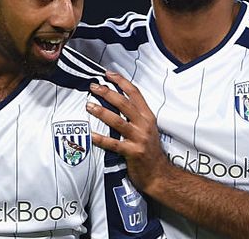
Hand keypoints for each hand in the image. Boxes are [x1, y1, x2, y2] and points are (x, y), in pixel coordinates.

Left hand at [87, 71, 170, 193]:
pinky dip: (101, 138)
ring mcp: (139, 138)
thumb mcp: (148, 128)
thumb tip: (116, 101)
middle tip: (94, 87)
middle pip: (124, 103)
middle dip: (107, 93)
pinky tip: (90, 135)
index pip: (135, 93)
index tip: (108, 74)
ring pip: (118, 121)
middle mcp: (144, 125)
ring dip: (101, 112)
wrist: (159, 174)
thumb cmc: (150, 151)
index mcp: (148, 117)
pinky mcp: (132, 152)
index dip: (121, 82)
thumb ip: (135, 115)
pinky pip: (113, 143)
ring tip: (89, 106)